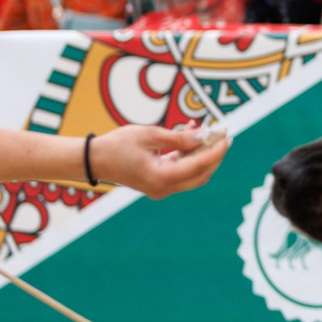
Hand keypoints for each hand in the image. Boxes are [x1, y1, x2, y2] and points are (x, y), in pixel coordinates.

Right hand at [89, 125, 230, 197]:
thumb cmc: (117, 145)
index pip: (198, 166)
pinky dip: (188, 156)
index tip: (227, 137)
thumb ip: (178, 137)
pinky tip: (191, 136)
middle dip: (214, 155)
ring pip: (192, 174)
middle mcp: (163, 188)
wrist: (94, 160)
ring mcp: (161, 188)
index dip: (215, 151)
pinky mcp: (159, 183)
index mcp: (161, 178)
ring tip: (209, 132)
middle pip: (200, 175)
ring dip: (202, 155)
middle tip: (223, 135)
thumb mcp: (149, 135)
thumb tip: (203, 136)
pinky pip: (180, 171)